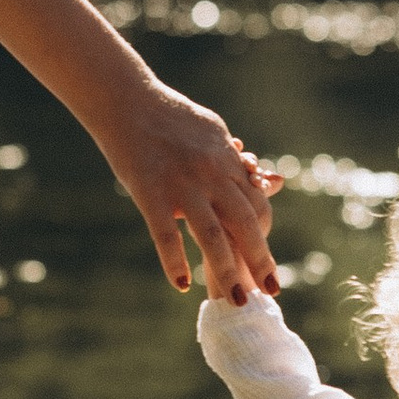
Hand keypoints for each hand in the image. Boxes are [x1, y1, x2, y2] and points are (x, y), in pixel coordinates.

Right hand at [98, 82, 280, 301]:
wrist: (127, 99)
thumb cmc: (167, 116)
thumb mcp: (211, 130)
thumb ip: (232, 155)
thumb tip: (257, 172)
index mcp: (227, 160)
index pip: (257, 205)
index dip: (264, 237)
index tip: (267, 265)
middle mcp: (212, 174)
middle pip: (245, 224)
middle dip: (260, 261)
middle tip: (271, 291)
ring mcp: (182, 184)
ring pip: (212, 235)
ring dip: (226, 271)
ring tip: (235, 299)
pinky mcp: (151, 192)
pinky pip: (167, 234)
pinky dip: (176, 262)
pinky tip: (182, 285)